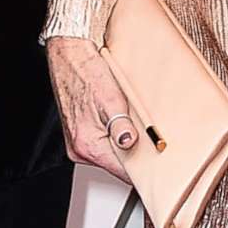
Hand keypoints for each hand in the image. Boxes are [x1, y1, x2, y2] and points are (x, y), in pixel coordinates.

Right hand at [46, 36, 140, 182]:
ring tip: (133, 124)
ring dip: (126, 143)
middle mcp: (79, 149)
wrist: (70, 55)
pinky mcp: (81, 134)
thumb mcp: (110, 99)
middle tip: (151, 141)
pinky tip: (121, 120)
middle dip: (135, 155)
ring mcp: (78, 143)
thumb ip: (121, 125)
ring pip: (111, 153)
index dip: (143, 170)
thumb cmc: (86, 72)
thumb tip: (130, 143)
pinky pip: (104, 142)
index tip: (158, 166)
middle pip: (117, 164)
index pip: (122, 172)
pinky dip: (116, 135)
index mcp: (87, 145)